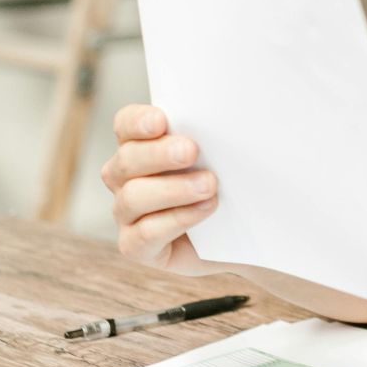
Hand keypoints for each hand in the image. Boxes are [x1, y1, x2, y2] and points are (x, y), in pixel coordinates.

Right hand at [101, 103, 222, 274]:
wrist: (241, 237)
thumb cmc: (229, 187)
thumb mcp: (224, 157)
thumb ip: (214, 138)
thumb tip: (230, 119)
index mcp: (140, 146)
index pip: (125, 125)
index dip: (137, 121)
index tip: (162, 121)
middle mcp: (125, 178)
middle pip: (127, 160)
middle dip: (159, 154)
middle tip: (192, 151)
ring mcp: (126, 214)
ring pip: (133, 197)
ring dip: (173, 189)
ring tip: (209, 185)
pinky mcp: (136, 247)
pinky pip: (145, 234)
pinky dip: (177, 219)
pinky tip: (204, 209)